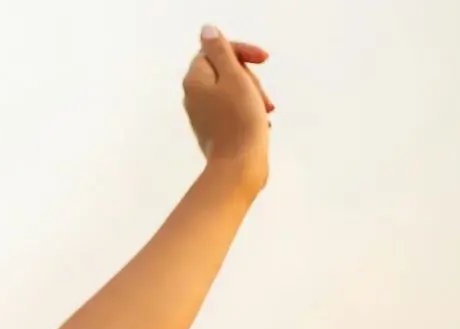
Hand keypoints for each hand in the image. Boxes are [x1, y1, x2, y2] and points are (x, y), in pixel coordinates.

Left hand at [183, 26, 272, 188]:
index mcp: (194, 80)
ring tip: (265, 111)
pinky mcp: (214, 128)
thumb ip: (220, 51)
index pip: (215, 50)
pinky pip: (234, 110)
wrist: (239, 166)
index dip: (241, 51)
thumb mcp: (234, 78)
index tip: (264, 59)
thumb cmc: (240, 120)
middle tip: (261, 96)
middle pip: (226, 71)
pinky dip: (249, 111)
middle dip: (249, 78)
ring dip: (253, 95)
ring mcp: (203, 113)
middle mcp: (193, 96)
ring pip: (234, 91)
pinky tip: (261, 122)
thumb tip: (207, 31)